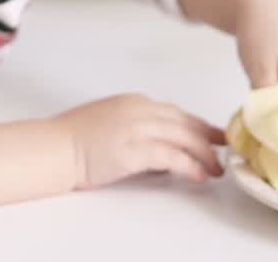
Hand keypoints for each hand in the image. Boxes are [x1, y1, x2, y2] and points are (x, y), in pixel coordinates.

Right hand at [55, 94, 225, 189]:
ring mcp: (136, 127)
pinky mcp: (133, 149)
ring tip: (216, 169)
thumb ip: (136, 129)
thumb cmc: (73, 139)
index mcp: (133, 102)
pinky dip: (189, 166)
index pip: (175, 112)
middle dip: (208, 138)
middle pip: (185, 123)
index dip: (197, 124)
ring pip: (183, 138)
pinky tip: (199, 174)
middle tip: (224, 150)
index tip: (212, 134)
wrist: (53, 147)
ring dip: (204, 155)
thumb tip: (157, 149)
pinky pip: (171, 156)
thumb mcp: (110, 123)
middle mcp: (139, 110)